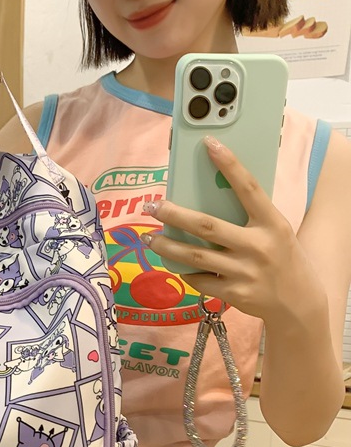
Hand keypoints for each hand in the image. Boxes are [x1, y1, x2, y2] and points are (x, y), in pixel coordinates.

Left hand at [142, 136, 324, 322]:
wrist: (297, 302)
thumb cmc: (280, 258)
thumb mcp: (275, 232)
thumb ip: (248, 218)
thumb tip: (206, 197)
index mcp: (272, 223)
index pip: (248, 188)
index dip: (229, 165)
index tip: (208, 144)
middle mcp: (258, 246)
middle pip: (207, 226)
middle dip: (174, 215)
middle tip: (151, 206)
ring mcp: (244, 271)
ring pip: (195, 256)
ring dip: (167, 247)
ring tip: (149, 239)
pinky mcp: (233, 293)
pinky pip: (199, 279)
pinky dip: (185, 271)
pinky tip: (174, 264)